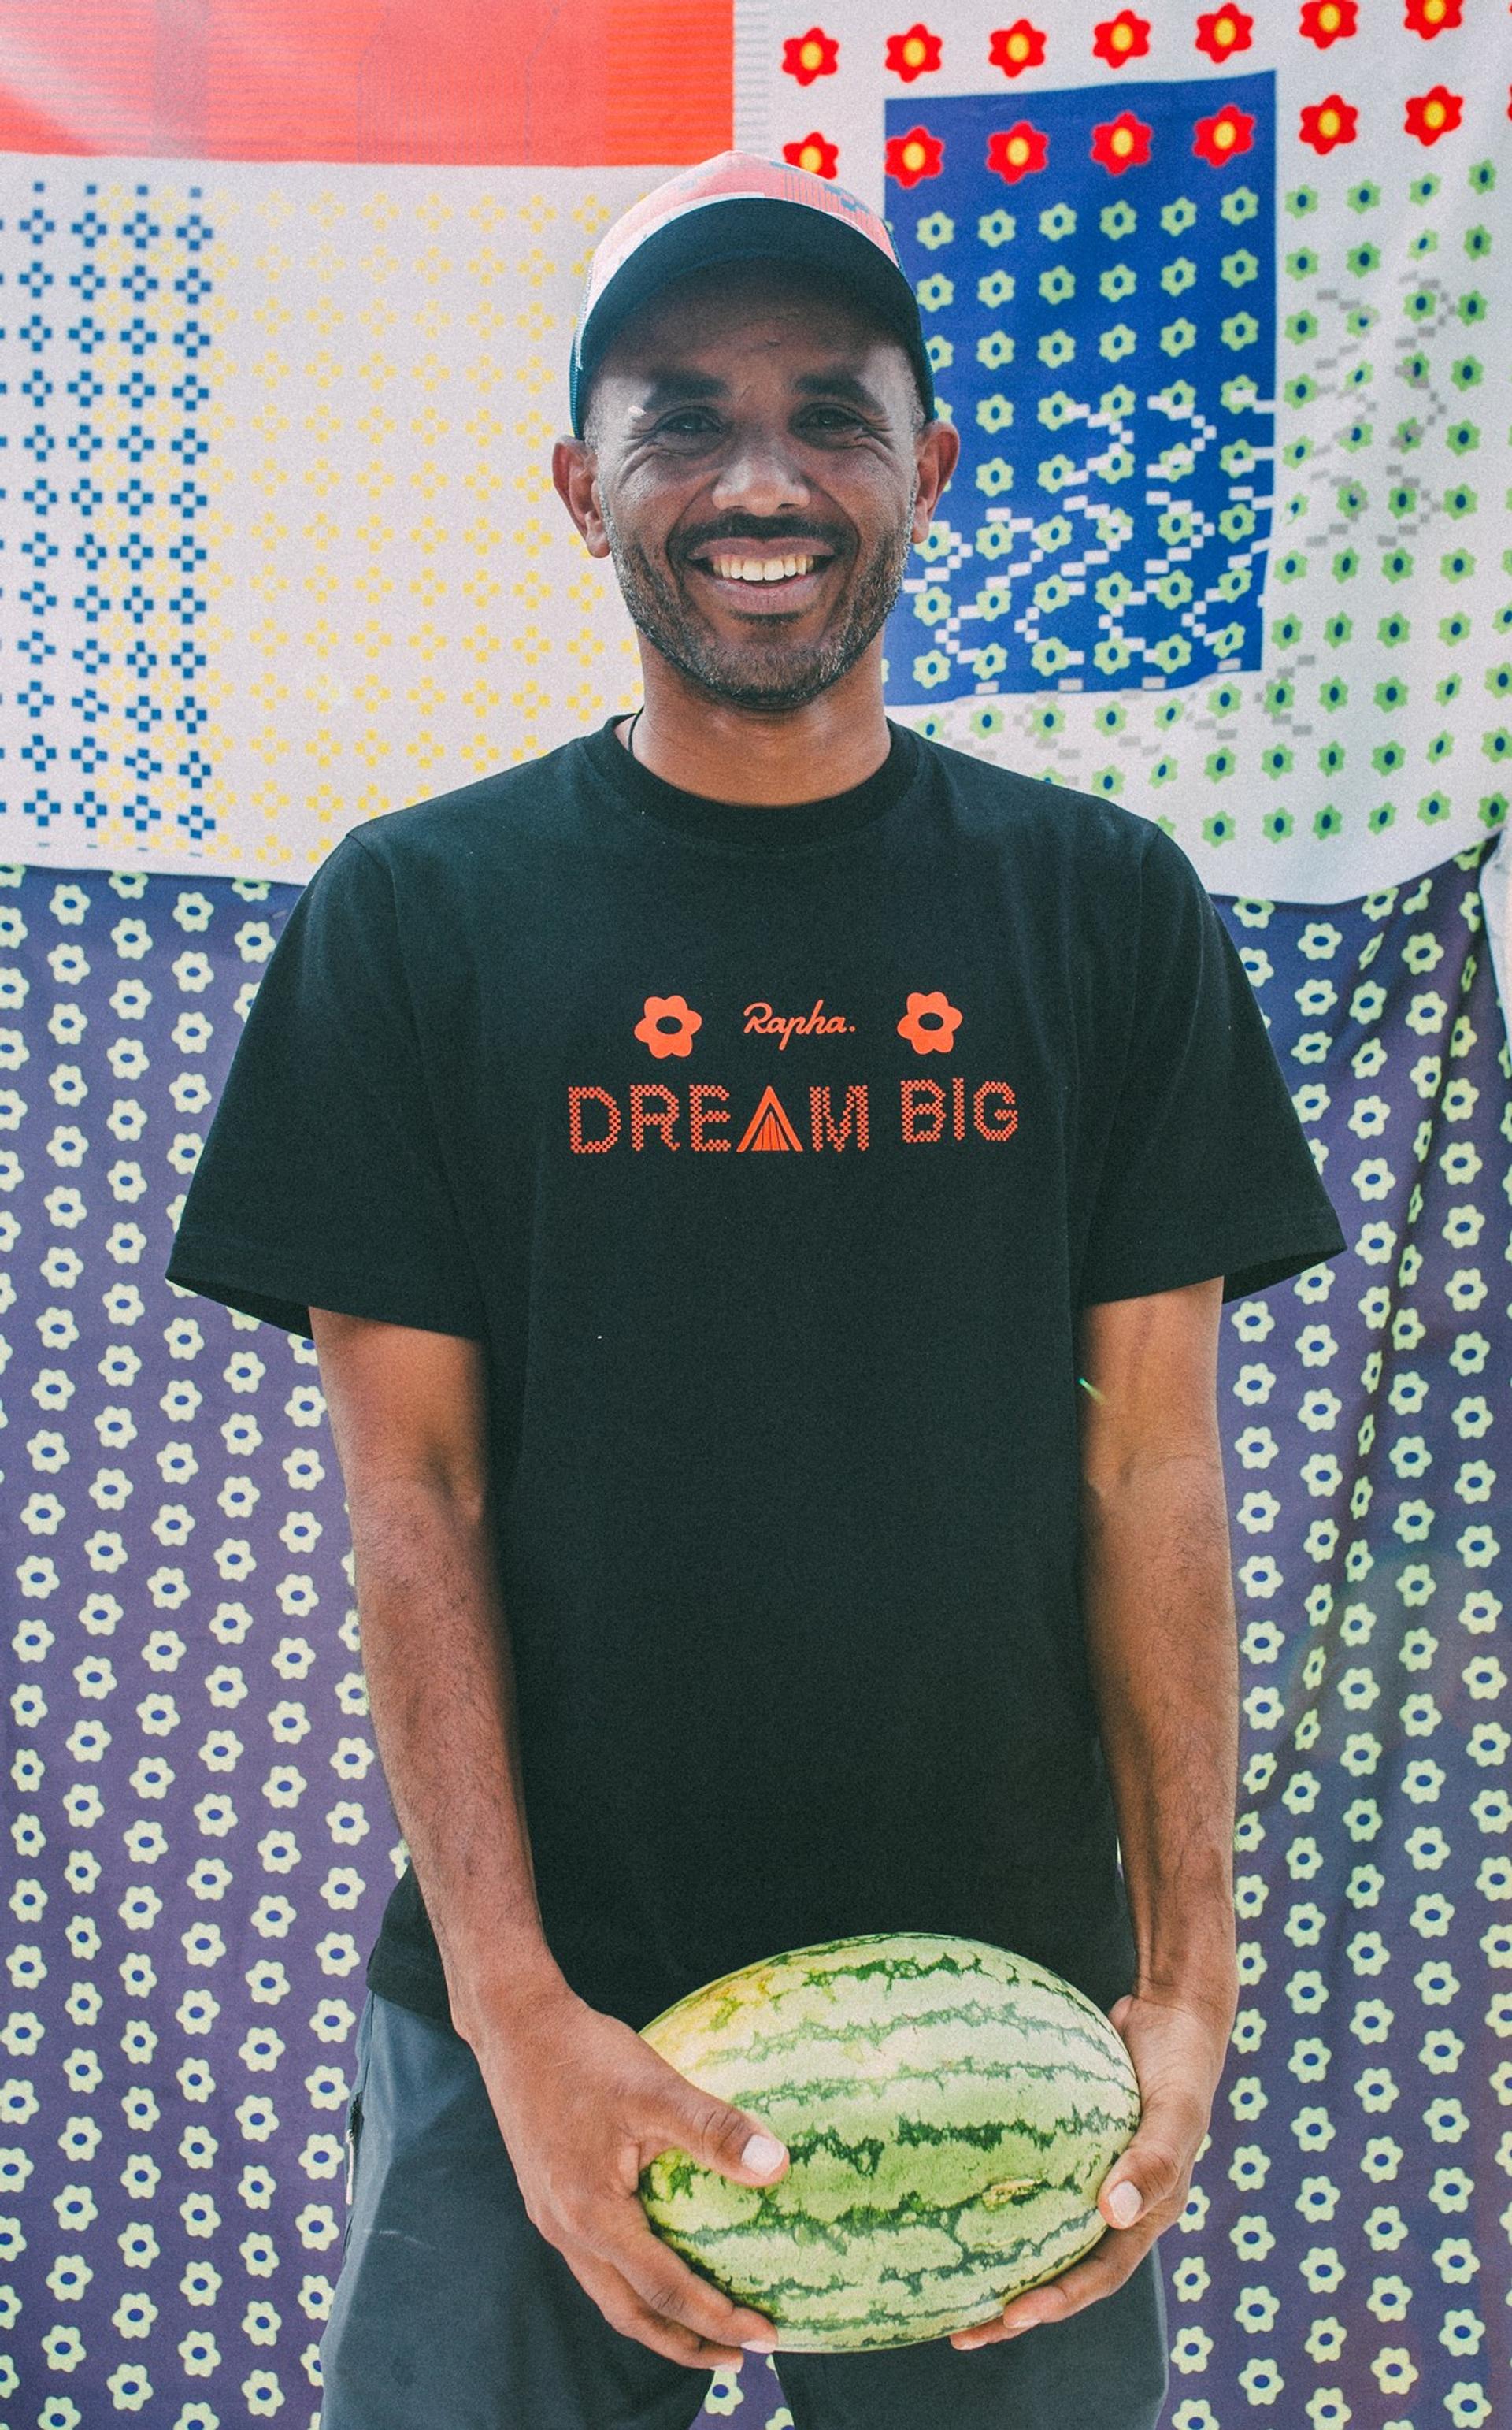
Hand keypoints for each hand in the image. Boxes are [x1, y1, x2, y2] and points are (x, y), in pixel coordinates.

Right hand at [471, 1979, 790, 2371]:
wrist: (516, 2025)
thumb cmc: (585, 2054)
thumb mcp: (656, 2086)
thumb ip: (714, 2129)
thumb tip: (777, 2165)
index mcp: (592, 2214)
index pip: (665, 2291)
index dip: (718, 2319)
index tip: (765, 2335)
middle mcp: (566, 2229)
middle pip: (630, 2314)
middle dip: (686, 2343)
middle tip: (741, 2356)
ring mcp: (552, 2217)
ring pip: (608, 2293)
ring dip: (657, 2318)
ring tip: (705, 2325)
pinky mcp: (549, 2197)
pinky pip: (595, 2262)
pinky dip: (633, 2281)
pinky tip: (658, 2259)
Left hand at [949, 1986, 1232, 2351]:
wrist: (1172, 2016)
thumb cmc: (1181, 2066)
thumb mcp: (1177, 2113)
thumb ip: (1153, 2160)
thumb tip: (1112, 2213)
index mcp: (1146, 2215)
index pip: (1099, 2274)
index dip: (1058, 2301)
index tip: (1010, 2317)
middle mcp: (1116, 2208)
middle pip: (1062, 2269)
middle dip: (1016, 2306)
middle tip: (960, 2329)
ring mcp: (1089, 2177)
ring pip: (1040, 2229)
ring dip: (1001, 2259)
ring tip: (946, 2284)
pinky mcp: (1066, 2146)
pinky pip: (1028, 2175)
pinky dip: (996, 2188)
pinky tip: (950, 2189)